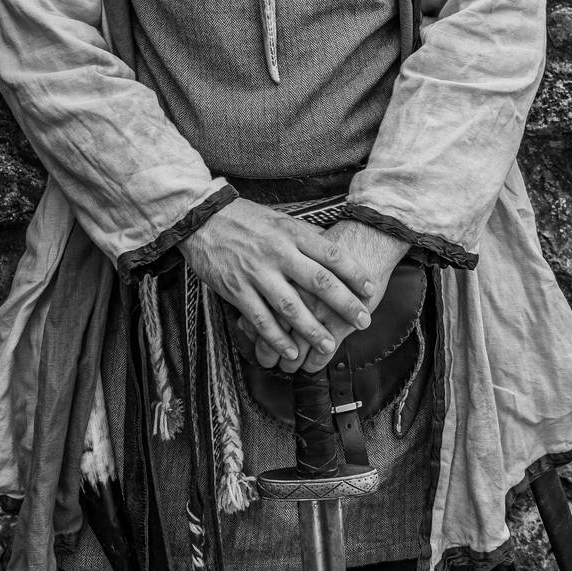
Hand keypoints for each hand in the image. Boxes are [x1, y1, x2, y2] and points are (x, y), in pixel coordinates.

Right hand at [179, 198, 374, 365]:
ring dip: (312, 330)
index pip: (331, 254)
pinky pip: (261, 319)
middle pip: (319, 282)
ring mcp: (256, 273)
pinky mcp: (236, 290)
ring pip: (291, 307)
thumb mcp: (279, 218)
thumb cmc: (244, 218)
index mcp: (291, 233)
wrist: (201, 218)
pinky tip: (290, 352)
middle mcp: (277, 253)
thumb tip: (334, 251)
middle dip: (344, 305)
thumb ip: (304, 236)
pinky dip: (277, 339)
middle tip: (363, 321)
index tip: (370, 289)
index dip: (354, 273)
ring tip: (329, 346)